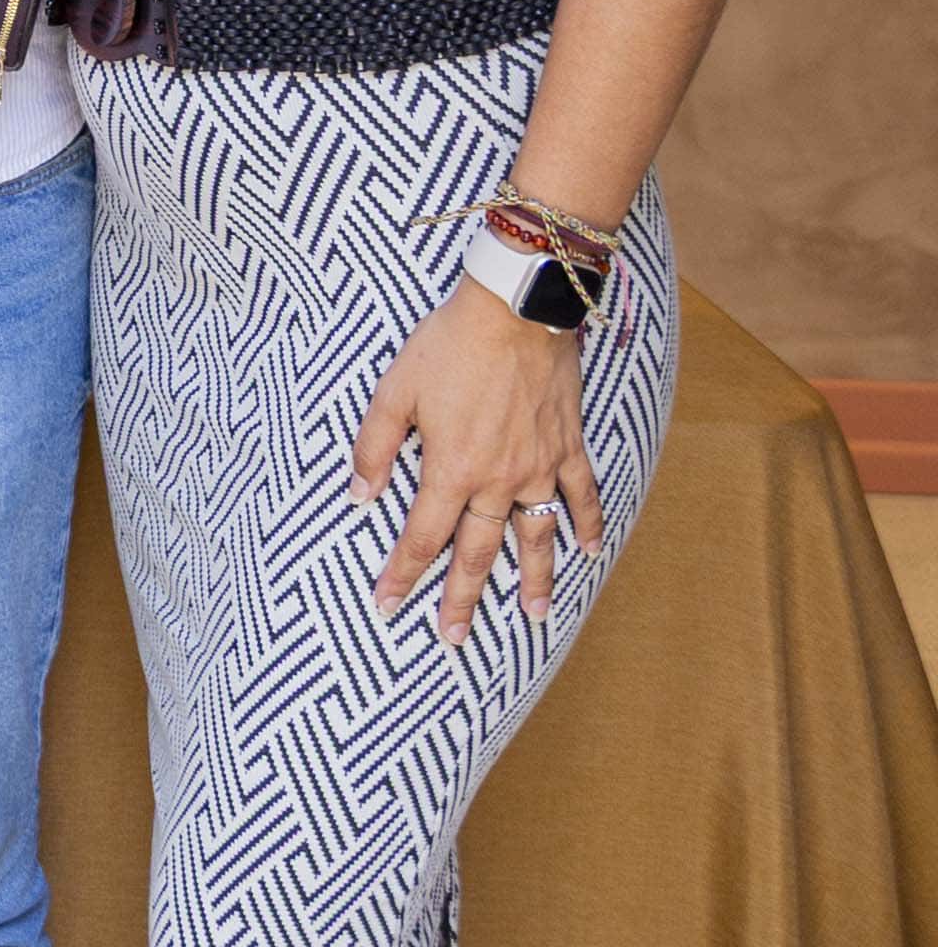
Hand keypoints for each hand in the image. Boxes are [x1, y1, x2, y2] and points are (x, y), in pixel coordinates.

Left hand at [353, 283, 602, 641]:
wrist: (516, 308)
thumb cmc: (450, 345)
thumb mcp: (395, 391)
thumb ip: (374, 448)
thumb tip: (359, 497)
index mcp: (452, 470)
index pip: (422, 538)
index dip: (403, 574)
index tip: (387, 604)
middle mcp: (498, 480)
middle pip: (478, 552)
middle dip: (461, 598)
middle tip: (453, 638)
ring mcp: (539, 466)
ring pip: (536, 536)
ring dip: (533, 579)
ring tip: (532, 616)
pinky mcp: (567, 445)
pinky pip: (581, 493)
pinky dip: (586, 522)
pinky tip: (588, 550)